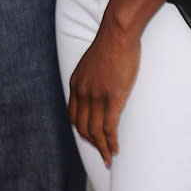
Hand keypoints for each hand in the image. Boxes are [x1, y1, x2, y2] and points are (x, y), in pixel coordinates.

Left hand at [68, 17, 140, 166]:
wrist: (117, 33)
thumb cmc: (109, 45)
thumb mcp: (91, 63)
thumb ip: (90, 78)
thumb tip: (96, 89)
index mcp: (76, 84)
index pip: (73, 116)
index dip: (81, 130)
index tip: (91, 138)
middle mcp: (83, 92)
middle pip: (82, 127)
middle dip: (91, 143)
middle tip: (102, 152)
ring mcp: (97, 96)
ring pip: (95, 131)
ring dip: (102, 148)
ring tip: (109, 157)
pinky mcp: (113, 97)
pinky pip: (109, 127)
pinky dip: (111, 142)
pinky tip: (115, 149)